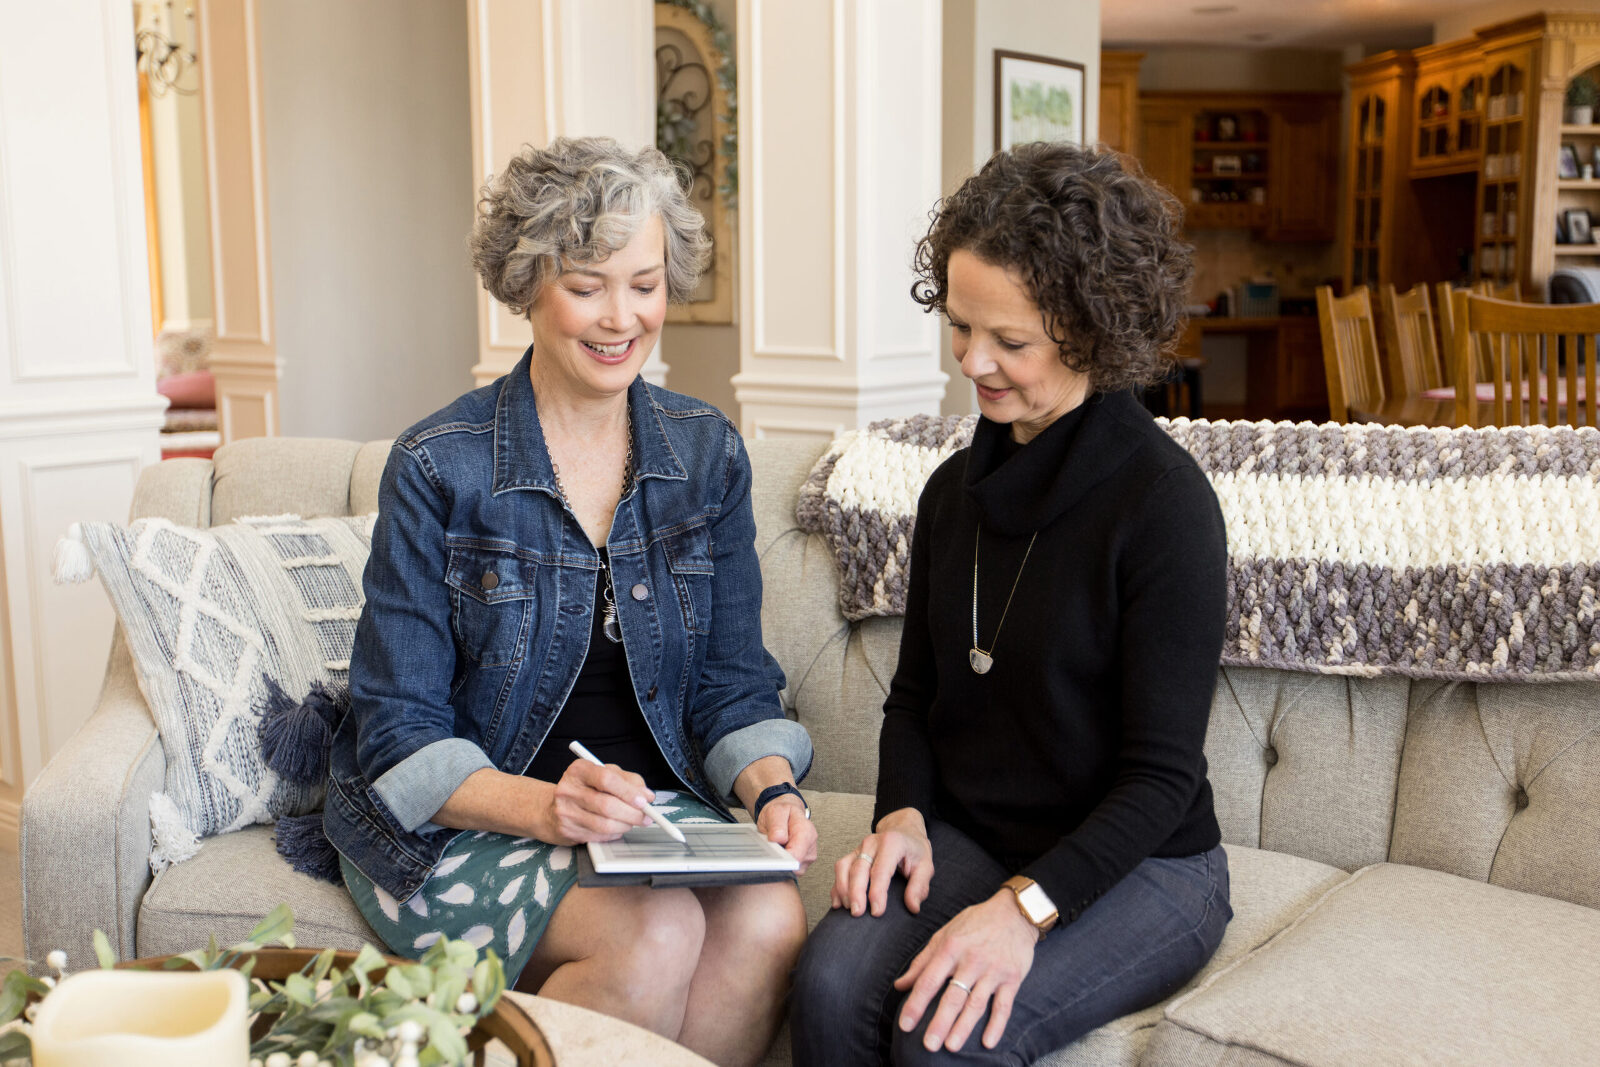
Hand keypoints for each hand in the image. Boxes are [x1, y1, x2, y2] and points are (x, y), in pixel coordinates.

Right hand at [539, 759, 652, 844]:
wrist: (551, 809)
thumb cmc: (585, 789)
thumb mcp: (605, 775)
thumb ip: (628, 781)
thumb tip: (647, 796)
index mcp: (579, 770)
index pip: (607, 779)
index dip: (629, 792)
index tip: (645, 800)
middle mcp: (568, 790)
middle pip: (607, 805)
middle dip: (633, 813)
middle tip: (646, 816)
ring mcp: (565, 812)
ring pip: (604, 824)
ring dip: (625, 825)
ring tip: (632, 822)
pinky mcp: (567, 830)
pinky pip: (599, 836)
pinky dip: (614, 833)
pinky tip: (616, 828)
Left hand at [756, 795, 816, 872]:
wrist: (785, 814)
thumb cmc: (782, 813)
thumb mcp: (775, 812)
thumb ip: (777, 825)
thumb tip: (778, 840)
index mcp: (806, 831)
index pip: (796, 856)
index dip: (781, 858)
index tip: (771, 854)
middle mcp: (810, 846)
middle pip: (794, 866)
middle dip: (780, 860)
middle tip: (771, 846)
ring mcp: (808, 857)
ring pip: (792, 871)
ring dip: (780, 862)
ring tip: (776, 847)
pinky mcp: (802, 865)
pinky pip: (790, 871)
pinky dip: (782, 865)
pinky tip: (779, 853)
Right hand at [832, 807, 933, 917]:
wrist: (904, 831)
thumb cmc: (914, 850)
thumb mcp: (925, 866)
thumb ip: (919, 886)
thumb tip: (913, 907)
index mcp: (892, 843)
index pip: (881, 870)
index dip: (877, 892)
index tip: (877, 912)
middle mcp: (872, 842)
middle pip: (859, 869)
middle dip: (856, 892)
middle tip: (857, 913)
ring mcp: (860, 847)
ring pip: (844, 867)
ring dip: (843, 889)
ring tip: (849, 908)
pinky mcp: (852, 854)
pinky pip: (840, 869)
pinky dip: (837, 887)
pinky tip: (839, 903)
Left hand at [893, 892, 1038, 1052]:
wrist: (1015, 912)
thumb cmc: (976, 923)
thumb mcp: (945, 934)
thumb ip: (922, 961)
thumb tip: (900, 985)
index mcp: (951, 948)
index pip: (929, 980)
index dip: (916, 1004)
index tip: (905, 1024)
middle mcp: (971, 960)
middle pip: (953, 996)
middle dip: (939, 1022)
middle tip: (928, 1044)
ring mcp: (993, 971)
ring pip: (976, 1004)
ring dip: (964, 1027)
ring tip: (951, 1046)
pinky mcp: (1012, 978)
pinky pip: (1004, 1005)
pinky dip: (997, 1025)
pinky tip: (987, 1042)